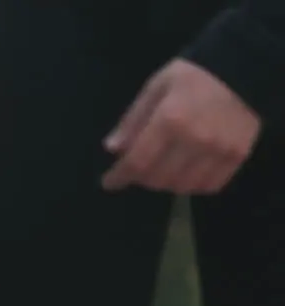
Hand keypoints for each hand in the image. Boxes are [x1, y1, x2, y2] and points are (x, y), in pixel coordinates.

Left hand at [102, 59, 259, 193]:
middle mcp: (195, 140)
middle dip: (141, 178)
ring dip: (166, 183)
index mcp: (170, 120)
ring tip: (162, 168)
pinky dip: (192, 185)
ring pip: (182, 187)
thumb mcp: (156, 87)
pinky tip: (186, 172)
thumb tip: (113, 149)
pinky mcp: (238, 156)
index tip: (109, 183)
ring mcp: (219, 151)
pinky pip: (208, 186)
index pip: (138, 162)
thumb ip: (133, 119)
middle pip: (157, 179)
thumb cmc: (193, 76)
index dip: (119, 177)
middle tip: (139, 168)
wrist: (244, 69)